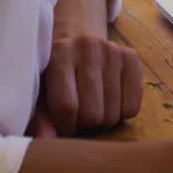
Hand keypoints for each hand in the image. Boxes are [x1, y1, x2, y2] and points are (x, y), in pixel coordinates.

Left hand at [32, 0, 143, 136]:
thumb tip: (47, 139)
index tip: (63, 127)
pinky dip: (121, 113)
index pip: (67, 106)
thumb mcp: (39, 88)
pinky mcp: (131, 56)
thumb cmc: (53, 69)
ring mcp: (113, 50)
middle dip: (84, 124)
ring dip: (102, 120)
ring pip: (114, 114)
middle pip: (93, 114)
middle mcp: (88, 46)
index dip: (65, 127)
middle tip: (78, 114)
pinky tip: (109, 100)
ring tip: (92, 106)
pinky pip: (133, 107)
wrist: (75, 33)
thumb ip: (39, 115)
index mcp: (60, 52)